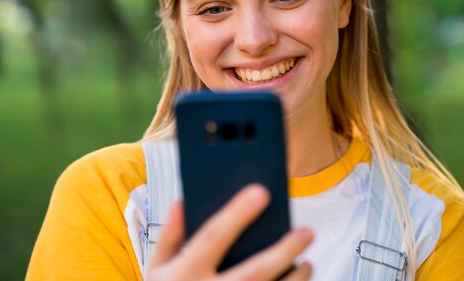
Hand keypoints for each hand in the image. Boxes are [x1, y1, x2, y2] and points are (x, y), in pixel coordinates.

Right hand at [146, 184, 312, 280]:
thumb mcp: (155, 271)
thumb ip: (169, 238)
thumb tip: (181, 202)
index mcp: (184, 274)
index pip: (213, 237)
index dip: (237, 213)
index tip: (262, 191)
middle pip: (253, 272)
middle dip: (283, 250)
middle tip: (307, 231)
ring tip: (308, 263)